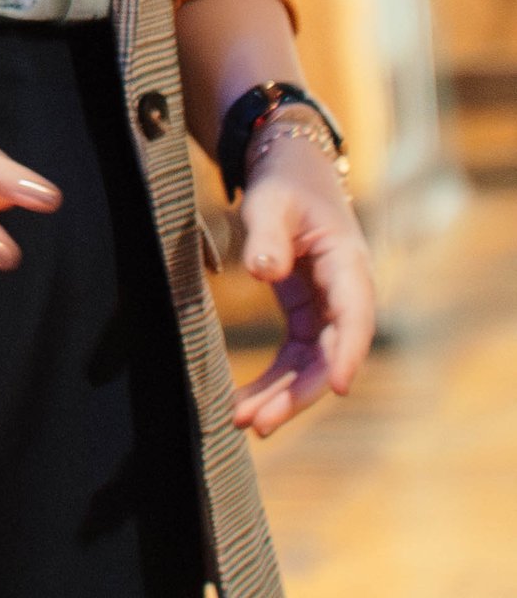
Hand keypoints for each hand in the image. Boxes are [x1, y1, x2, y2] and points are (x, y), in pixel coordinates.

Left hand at [229, 132, 372, 435]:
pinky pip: (294, 359)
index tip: (337, 387)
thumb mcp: (271, 203)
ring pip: (311, 365)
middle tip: (262, 423)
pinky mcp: (307, 317)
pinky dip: (273, 382)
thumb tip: (265, 272)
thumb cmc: (284, 186)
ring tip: (243, 422)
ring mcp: (327, 310)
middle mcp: (345, 295)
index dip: (347, 353)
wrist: (288, 175)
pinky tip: (244, 405)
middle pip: (331, 354)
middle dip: (300, 392)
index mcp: (348, 265)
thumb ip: (267, 236)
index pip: (355, 317)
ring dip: (282, 396)